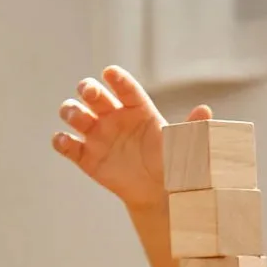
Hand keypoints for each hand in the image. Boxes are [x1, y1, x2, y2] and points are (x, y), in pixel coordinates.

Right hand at [52, 65, 211, 206]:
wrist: (158, 193)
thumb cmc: (172, 164)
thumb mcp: (184, 146)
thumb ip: (192, 128)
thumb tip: (205, 110)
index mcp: (137, 109)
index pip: (125, 88)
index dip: (117, 79)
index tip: (110, 73)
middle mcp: (114, 117)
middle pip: (93, 94)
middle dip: (88, 89)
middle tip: (90, 93)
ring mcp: (97, 135)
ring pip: (75, 113)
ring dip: (72, 111)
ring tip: (79, 118)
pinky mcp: (85, 156)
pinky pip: (66, 144)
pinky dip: (61, 141)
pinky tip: (64, 142)